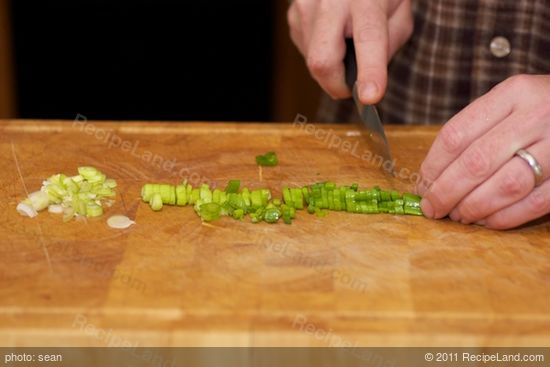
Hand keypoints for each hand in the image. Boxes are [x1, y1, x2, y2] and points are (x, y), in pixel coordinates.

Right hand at [287, 0, 412, 103]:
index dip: (370, 71)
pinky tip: (332, 35)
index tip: (369, 97)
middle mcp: (330, 1)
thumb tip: (367, 80)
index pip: (368, 39)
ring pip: (313, 62)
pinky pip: (306, 52)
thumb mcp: (400, 12)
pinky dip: (322, 53)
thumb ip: (389, 45)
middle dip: (337, 85)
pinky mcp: (292, 17)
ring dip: (333, 66)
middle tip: (353, 87)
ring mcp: (304, 8)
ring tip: (345, 42)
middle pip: (322, 61)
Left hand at [417, 74, 549, 229]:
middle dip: (446, 193)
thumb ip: (477, 129)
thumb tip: (433, 175)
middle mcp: (538, 115)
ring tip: (458, 216)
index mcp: (514, 93)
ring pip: (506, 185)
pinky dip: (505, 217)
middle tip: (432, 209)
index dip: (432, 166)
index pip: (457, 134)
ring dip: (474, 207)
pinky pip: (535, 203)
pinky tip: (488, 221)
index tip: (422, 185)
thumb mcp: (512, 102)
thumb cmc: (544, 109)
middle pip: (476, 162)